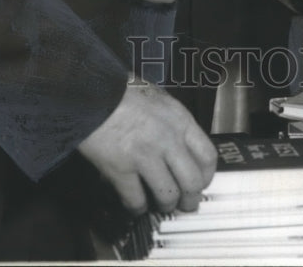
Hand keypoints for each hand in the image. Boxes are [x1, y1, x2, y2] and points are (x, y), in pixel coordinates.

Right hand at [77, 81, 215, 214]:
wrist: (95, 94)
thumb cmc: (127, 95)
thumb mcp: (162, 102)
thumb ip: (176, 125)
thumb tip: (183, 150)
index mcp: (181, 120)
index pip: (208, 156)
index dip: (207, 176)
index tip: (201, 183)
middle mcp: (168, 139)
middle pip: (192, 182)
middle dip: (190, 199)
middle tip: (186, 205)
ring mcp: (145, 155)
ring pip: (167, 196)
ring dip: (166, 206)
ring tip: (161, 206)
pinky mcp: (121, 169)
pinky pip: (136, 201)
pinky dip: (138, 208)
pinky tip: (136, 206)